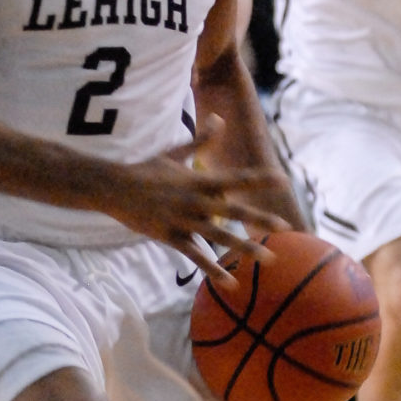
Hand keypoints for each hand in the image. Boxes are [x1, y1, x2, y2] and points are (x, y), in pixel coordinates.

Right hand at [101, 116, 290, 279]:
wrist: (115, 188)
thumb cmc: (146, 168)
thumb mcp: (175, 152)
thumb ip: (202, 140)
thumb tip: (220, 117)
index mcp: (199, 179)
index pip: (236, 178)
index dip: (260, 179)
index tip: (284, 180)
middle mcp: (195, 200)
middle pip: (234, 210)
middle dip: (260, 218)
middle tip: (286, 226)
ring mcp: (183, 221)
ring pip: (219, 236)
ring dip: (245, 248)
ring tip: (268, 258)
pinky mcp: (171, 237)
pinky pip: (196, 256)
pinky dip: (213, 270)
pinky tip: (231, 283)